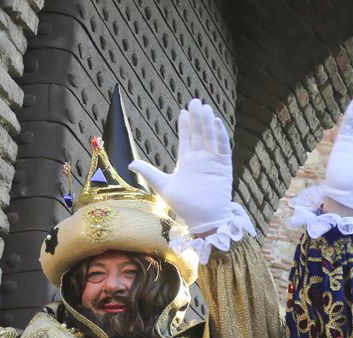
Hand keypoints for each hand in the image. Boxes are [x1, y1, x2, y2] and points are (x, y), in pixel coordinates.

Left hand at [131, 99, 235, 234]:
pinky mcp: (224, 168)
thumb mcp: (163, 186)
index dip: (185, 125)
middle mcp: (201, 160)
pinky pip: (223, 148)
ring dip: (208, 123)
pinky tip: (216, 122)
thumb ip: (149, 172)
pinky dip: (221, 136)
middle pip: (199, 134)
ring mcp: (213, 163)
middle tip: (195, 102)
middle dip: (197, 118)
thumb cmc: (185, 207)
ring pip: (210, 137)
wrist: (203, 220)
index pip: (187, 139)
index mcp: (187, 163)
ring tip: (204, 107)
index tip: (183, 111)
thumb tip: (129, 163)